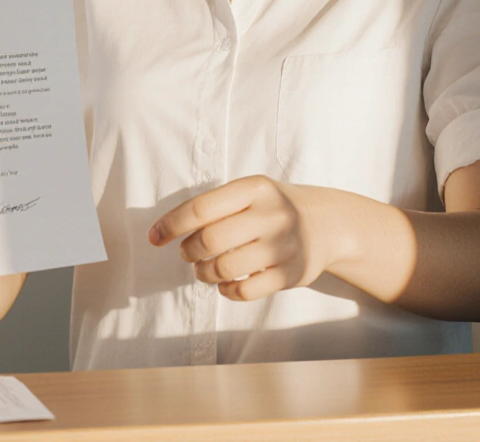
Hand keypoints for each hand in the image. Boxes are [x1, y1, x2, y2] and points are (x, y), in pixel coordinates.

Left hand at [148, 175, 332, 301]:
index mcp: (255, 188)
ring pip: (225, 268)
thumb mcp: (249, 193)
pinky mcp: (292, 273)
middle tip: (188, 254)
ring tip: (204, 269)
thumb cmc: (271, 207)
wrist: (326, 224)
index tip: (154, 237)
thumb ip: (213, 206)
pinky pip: (245, 291)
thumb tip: (162, 231)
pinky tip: (225, 283)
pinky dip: (226, 290)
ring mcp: (284, 244)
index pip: (201, 207)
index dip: (171, 224)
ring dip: (204, 273)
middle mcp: (272, 213)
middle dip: (189, 251)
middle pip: (210, 240)